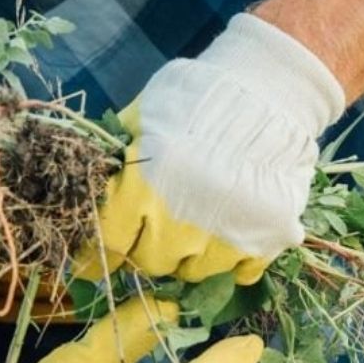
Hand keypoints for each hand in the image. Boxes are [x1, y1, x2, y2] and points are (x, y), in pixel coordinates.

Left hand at [81, 14, 345, 284]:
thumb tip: (92, 187)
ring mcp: (227, 237)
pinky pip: (242, 273)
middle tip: (155, 228)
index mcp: (145, 188)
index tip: (97, 255)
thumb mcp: (144, 115)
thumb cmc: (199, 97)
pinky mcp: (268, 239)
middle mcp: (182, 224)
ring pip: (194, 272)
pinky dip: (234, 261)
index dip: (101, 249)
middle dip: (147, 247)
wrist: (271, 90)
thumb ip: (118, 154)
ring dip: (188, 255)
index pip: (110, 243)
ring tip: (195, 228)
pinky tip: (232, 236)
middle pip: (150, 262)